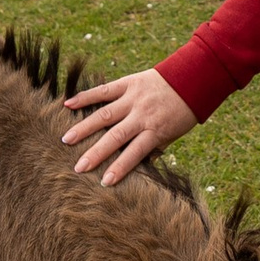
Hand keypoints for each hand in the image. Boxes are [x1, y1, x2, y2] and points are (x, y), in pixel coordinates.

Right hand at [61, 67, 195, 183]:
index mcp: (155, 130)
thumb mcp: (173, 135)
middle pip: (116, 136)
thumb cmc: (182, 113)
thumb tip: (136, 168)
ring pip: (105, 114)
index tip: (104, 182)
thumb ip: (153, 149)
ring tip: (66, 140)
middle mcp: (142, 115)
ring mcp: (134, 98)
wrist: (193, 78)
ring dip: (84, 128)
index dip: (120, 168)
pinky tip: (68, 104)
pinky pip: (104, 90)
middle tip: (78, 168)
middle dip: (96, 153)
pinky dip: (86, 97)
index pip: (135, 153)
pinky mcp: (128, 83)